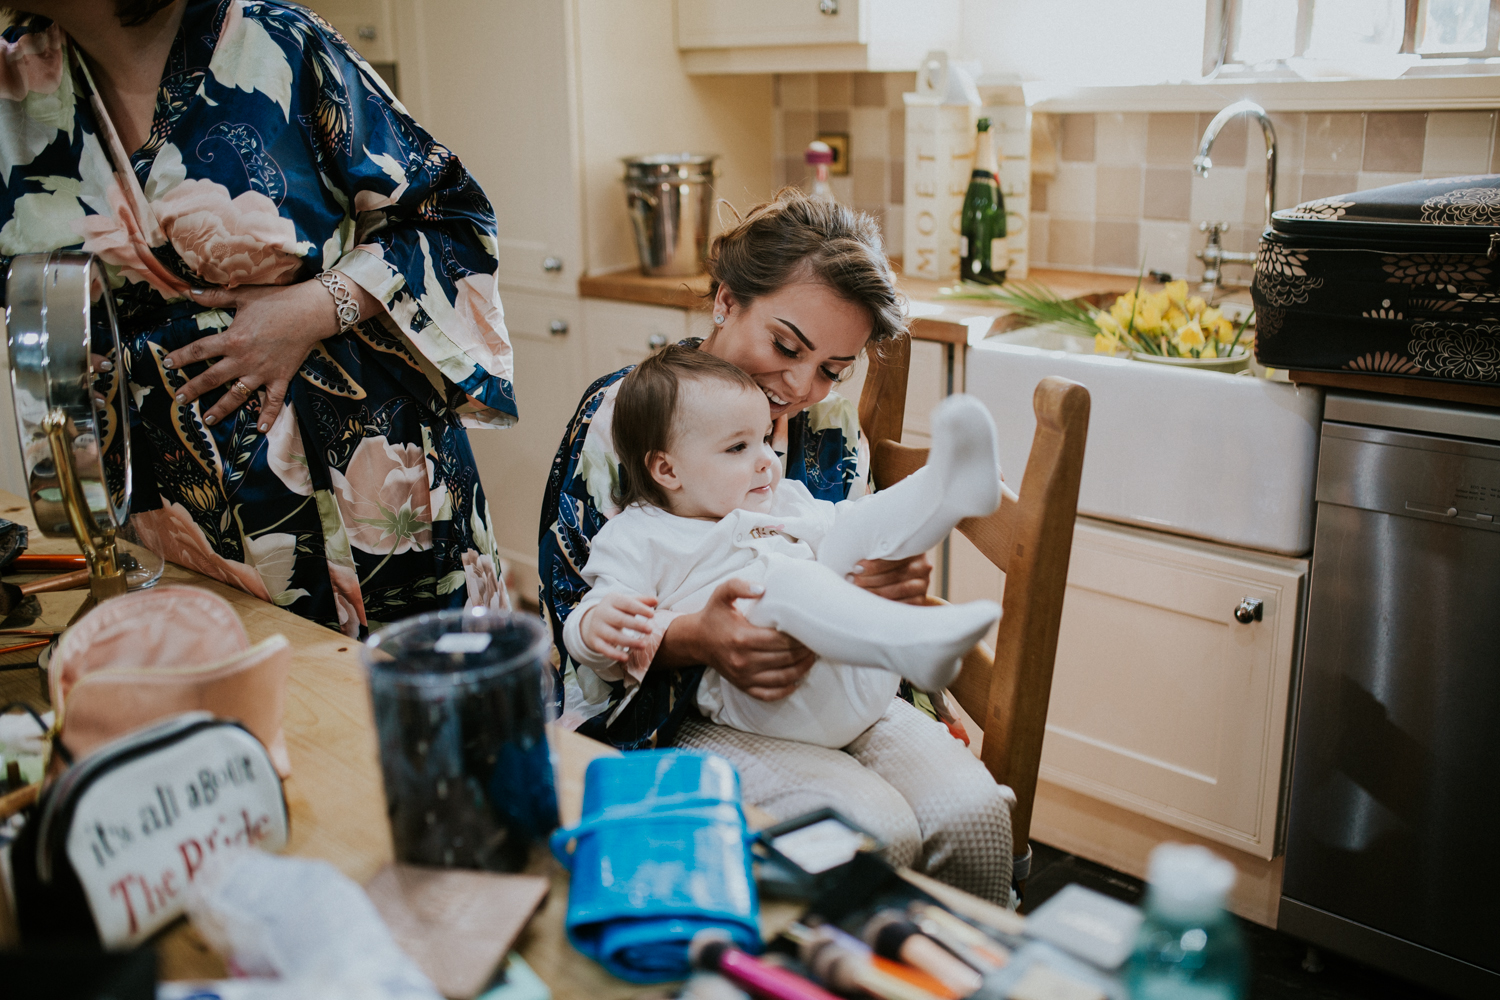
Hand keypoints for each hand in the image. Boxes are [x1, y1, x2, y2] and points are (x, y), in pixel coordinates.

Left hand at [163, 280, 369, 431]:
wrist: (309, 312)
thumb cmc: (276, 301)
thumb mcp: (243, 295)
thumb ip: (214, 296)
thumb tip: (189, 291)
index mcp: (231, 340)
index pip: (198, 351)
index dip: (180, 357)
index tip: (166, 364)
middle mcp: (243, 360)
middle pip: (211, 378)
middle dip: (193, 389)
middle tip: (180, 399)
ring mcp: (262, 372)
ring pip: (236, 395)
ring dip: (220, 408)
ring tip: (207, 419)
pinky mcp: (280, 378)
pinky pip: (273, 401)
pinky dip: (268, 416)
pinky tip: (260, 430)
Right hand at [580, 593, 658, 662]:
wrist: (592, 621)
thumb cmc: (617, 610)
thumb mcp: (627, 602)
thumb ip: (641, 601)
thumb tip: (655, 600)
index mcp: (612, 600)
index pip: (627, 603)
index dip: (640, 609)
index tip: (652, 615)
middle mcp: (602, 612)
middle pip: (620, 620)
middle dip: (635, 625)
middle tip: (650, 630)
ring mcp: (597, 627)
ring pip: (613, 636)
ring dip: (629, 641)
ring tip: (643, 645)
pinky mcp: (595, 641)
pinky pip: (604, 649)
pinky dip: (614, 654)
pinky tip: (626, 658)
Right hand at [662, 578, 815, 700]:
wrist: (696, 640)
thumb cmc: (714, 615)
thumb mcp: (722, 594)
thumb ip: (740, 586)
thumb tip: (763, 589)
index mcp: (742, 637)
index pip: (781, 641)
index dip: (800, 637)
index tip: (811, 629)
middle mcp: (743, 660)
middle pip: (785, 658)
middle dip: (805, 651)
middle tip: (817, 642)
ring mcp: (743, 676)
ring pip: (783, 678)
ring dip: (802, 669)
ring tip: (812, 657)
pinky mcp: (743, 686)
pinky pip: (770, 694)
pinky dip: (787, 689)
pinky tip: (797, 678)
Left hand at [851, 553, 931, 603]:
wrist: (897, 578)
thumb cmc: (882, 561)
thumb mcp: (881, 554)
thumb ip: (874, 554)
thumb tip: (855, 564)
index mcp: (913, 549)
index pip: (895, 557)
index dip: (874, 564)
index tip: (857, 568)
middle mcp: (922, 566)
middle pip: (896, 574)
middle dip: (871, 579)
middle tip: (854, 580)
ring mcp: (922, 584)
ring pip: (899, 589)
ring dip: (876, 591)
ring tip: (859, 590)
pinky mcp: (919, 600)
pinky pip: (903, 603)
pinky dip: (886, 603)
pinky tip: (871, 602)